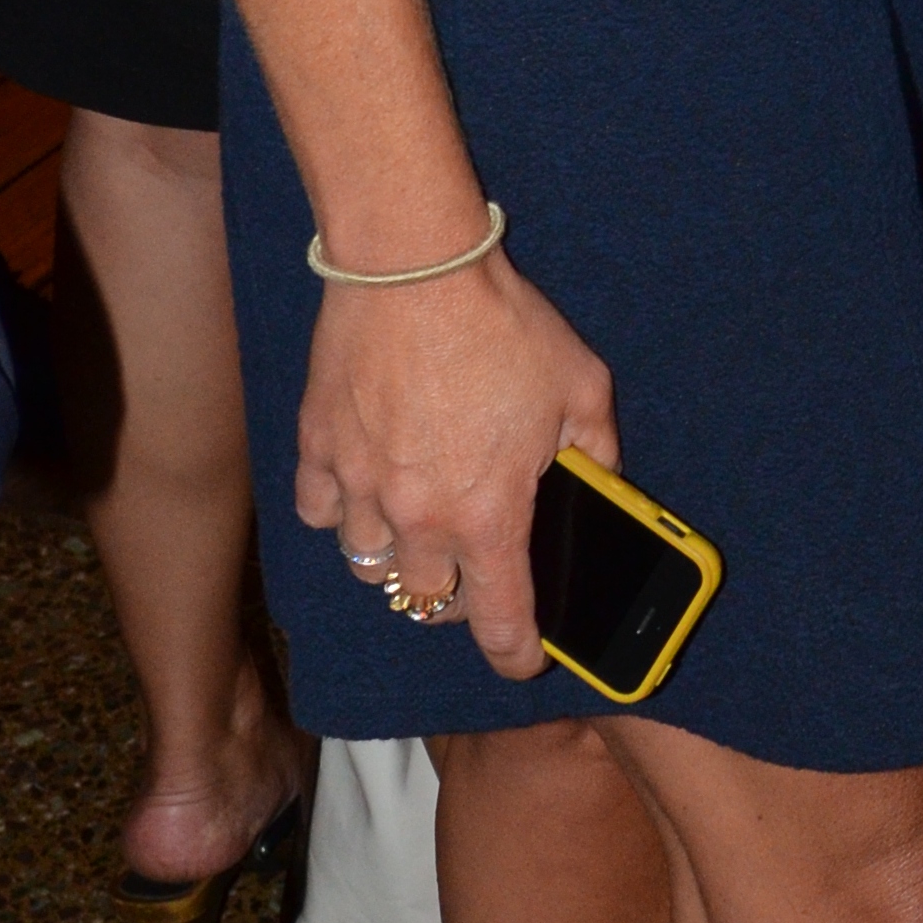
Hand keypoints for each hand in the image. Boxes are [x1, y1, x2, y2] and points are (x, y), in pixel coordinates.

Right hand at [293, 245, 620, 680]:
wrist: (414, 263)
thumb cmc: (502, 323)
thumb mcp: (583, 387)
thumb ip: (597, 453)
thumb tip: (603, 487)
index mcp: (489, 515)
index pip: (499, 624)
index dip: (516, 656)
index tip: (523, 659)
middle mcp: (419, 518)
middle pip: (428, 601)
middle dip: (457, 598)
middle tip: (474, 566)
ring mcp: (361, 487)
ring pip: (369, 566)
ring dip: (397, 559)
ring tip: (418, 527)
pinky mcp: (318, 449)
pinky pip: (322, 514)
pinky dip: (342, 514)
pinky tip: (364, 489)